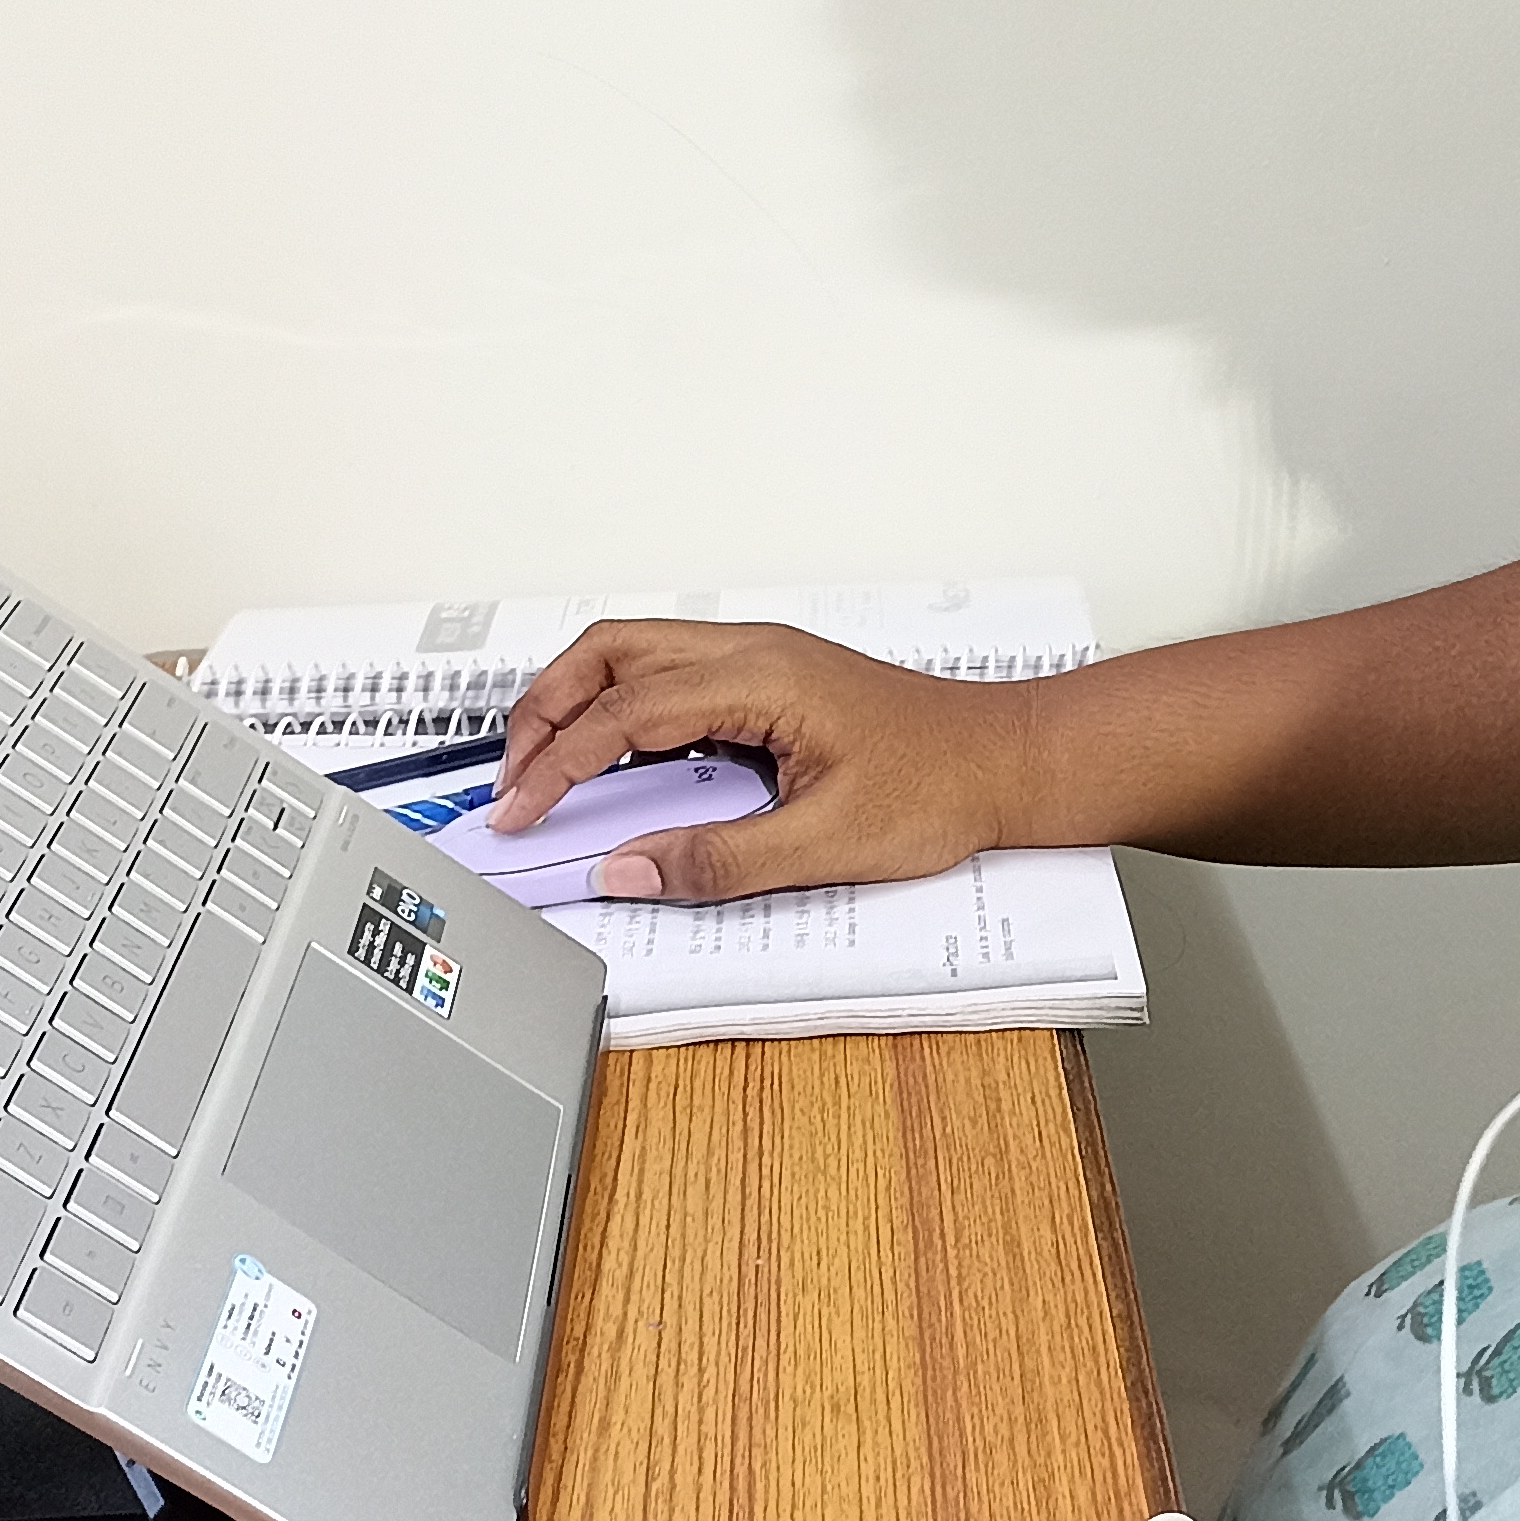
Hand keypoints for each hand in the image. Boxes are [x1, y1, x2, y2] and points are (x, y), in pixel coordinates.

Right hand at [481, 622, 1035, 902]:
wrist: (1006, 760)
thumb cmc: (941, 787)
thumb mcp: (826, 844)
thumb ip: (719, 861)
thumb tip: (629, 870)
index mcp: (762, 677)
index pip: (626, 712)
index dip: (560, 765)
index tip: (521, 814)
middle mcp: (752, 650)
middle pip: (611, 652)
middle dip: (547, 711)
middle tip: (513, 784)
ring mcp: (760, 658)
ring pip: (635, 655)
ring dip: (579, 705)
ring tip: (545, 773)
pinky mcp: (767, 679)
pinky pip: (671, 676)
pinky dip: (621, 711)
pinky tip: (614, 766)